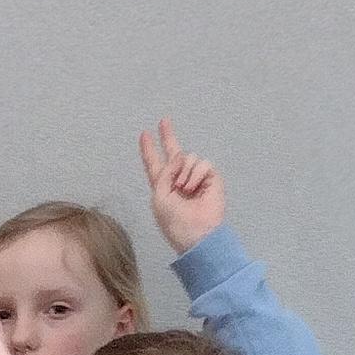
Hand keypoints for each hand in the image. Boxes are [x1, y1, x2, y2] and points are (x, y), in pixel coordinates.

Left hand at [138, 117, 226, 256]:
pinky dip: (195, 175)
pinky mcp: (210, 178)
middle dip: (169, 136)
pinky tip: (194, 188)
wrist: (197, 233)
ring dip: (183, 172)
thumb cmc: (175, 222)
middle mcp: (179, 179)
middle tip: (164, 121)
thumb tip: (179, 156)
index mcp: (163, 186)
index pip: (155, 164)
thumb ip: (164, 174)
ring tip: (184, 190)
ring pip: (188, 157)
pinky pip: (202, 164)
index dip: (149, 150)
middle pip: (174, 152)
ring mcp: (195, 178)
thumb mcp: (160, 198)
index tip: (144, 135)